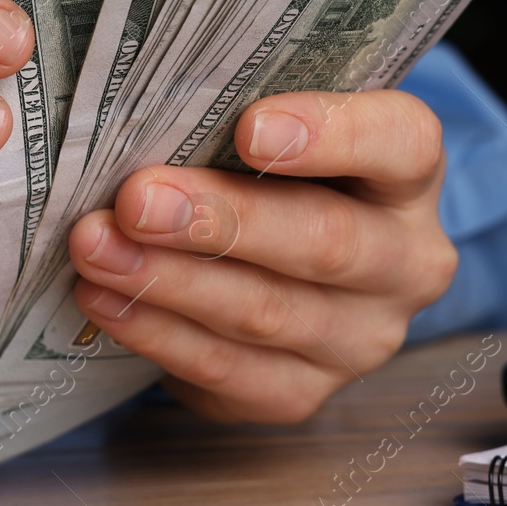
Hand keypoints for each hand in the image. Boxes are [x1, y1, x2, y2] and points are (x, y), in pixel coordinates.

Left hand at [68, 89, 453, 422]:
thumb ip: (232, 115)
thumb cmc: (271, 174)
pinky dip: (157, 332)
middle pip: (325, 240)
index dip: (330, 134)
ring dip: (169, 279)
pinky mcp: (304, 392)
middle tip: (136, 198)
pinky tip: (104, 298)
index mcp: (409, 174)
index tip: (248, 127)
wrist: (276, 264)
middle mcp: (404, 261)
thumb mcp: (273, 130)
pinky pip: (228, 370)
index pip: (401, 142)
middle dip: (219, 219)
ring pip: (266, 312)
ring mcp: (361, 338)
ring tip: (97, 247)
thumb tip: (140, 113)